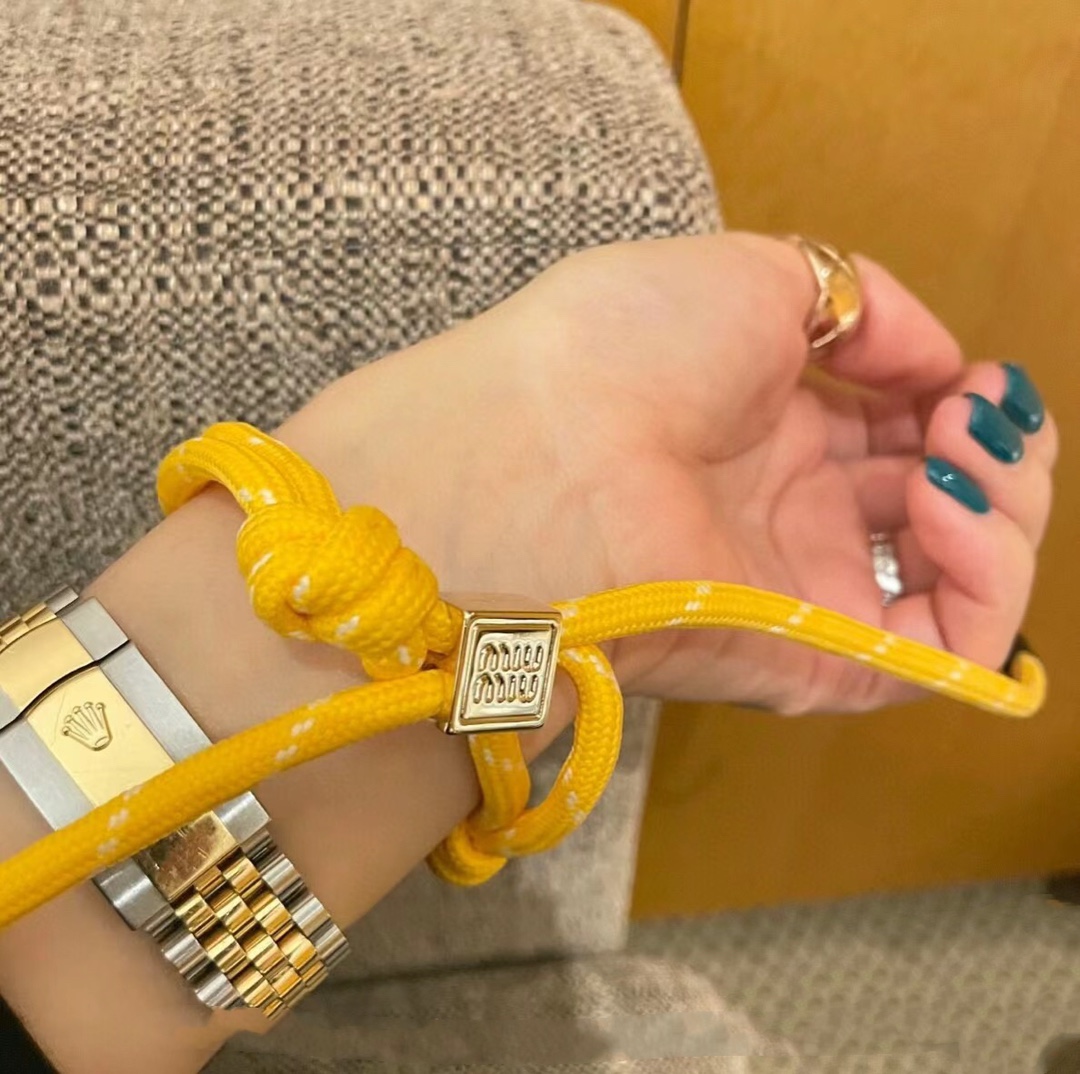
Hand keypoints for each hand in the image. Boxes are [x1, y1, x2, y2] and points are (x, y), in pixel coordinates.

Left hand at [287, 232, 1055, 713]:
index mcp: (768, 435)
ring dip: (1004, 513)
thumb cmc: (621, 348)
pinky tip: (951, 504)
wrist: (547, 447)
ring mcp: (805, 594)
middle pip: (937, 514)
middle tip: (976, 413)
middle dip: (991, 458)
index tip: (970, 373)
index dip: (955, 406)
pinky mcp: (816, 661)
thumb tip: (939, 358)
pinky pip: (947, 655)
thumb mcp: (755, 279)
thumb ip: (863, 307)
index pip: (897, 440)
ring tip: (963, 452)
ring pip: (959, 589)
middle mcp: (789, 520)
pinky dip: (988, 581)